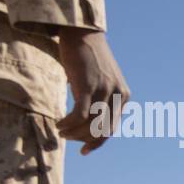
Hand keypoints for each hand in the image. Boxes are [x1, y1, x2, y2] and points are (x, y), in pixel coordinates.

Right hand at [56, 28, 129, 154]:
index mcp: (124, 95)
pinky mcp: (88, 86)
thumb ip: (101, 98)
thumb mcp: (101, 80)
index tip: (84, 150)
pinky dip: (68, 123)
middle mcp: (118, 94)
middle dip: (84, 139)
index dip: (98, 142)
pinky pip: (80, 115)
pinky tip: (59, 124)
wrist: (82, 33)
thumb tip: (88, 121)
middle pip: (103, 129)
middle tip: (67, 139)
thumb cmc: (87, 57)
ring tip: (61, 131)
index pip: (112, 127)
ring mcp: (105, 90)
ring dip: (74, 133)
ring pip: (91, 125)